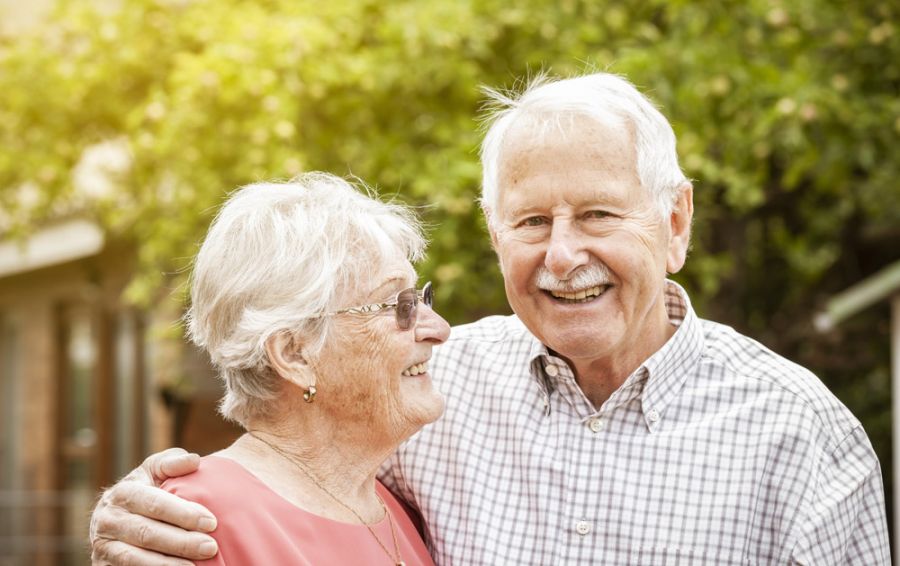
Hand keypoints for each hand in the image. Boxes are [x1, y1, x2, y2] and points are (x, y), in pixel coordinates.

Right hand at [90, 448, 218, 564]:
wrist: (117, 517)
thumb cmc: (146, 490)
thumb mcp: (154, 471)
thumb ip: (172, 463)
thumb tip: (194, 460)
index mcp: (122, 493)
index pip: (155, 504)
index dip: (183, 514)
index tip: (211, 522)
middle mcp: (108, 520)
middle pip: (147, 534)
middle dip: (181, 542)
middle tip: (211, 547)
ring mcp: (103, 547)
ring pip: (135, 559)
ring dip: (167, 564)